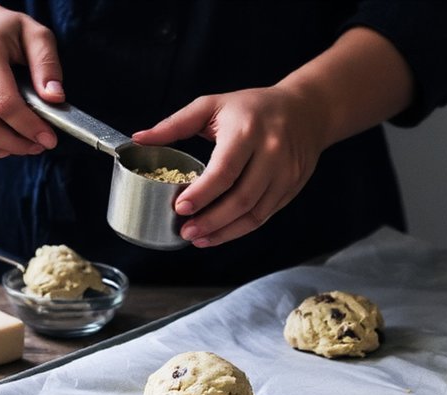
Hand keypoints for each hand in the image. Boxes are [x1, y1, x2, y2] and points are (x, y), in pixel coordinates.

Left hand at [132, 86, 326, 247]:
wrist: (306, 110)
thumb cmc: (252, 107)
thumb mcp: (212, 105)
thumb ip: (174, 124)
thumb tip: (139, 138)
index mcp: (248, 131)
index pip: (224, 170)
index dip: (202, 194)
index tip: (180, 208)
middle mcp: (272, 153)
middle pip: (241, 198)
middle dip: (211, 220)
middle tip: (185, 231)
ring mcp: (286, 174)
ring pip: (254, 213)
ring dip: (224, 231)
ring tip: (198, 238)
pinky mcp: (291, 188)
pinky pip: (264, 216)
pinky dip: (240, 230)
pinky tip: (219, 233)